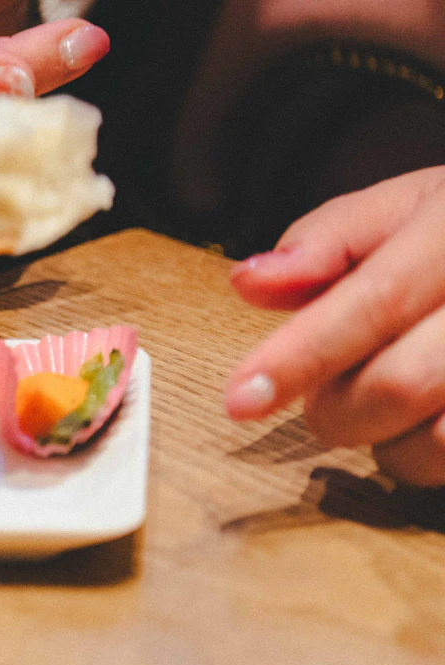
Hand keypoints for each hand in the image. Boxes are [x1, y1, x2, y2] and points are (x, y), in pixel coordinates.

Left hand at [225, 166, 444, 484]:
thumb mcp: (407, 207)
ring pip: (437, 443)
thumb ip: (326, 242)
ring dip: (385, 442)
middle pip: (400, 384)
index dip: (299, 357)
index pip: (372, 304)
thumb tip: (249, 282)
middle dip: (336, 409)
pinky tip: (428, 419)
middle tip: (329, 392)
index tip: (239, 401)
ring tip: (388, 399)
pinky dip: (427, 457)